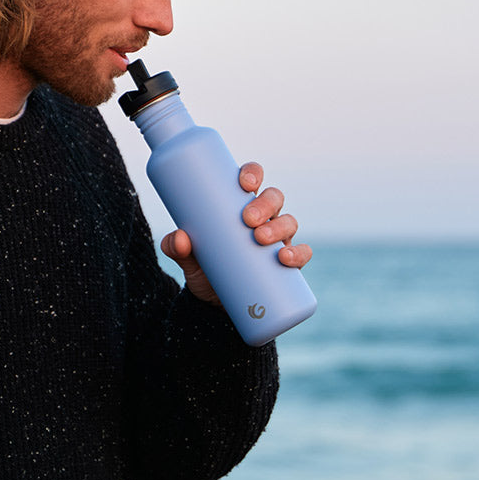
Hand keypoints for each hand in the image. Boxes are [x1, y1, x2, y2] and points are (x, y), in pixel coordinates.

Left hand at [160, 161, 312, 304]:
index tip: (244, 182)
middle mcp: (264, 218)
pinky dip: (299, 254)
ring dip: (280, 226)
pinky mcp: (288, 264)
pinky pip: (302, 253)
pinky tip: (286, 258)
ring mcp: (278, 240)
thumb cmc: (205, 269)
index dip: (253, 173)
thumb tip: (179, 238)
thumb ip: (176, 247)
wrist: (216, 306)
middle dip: (265, 204)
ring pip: (289, 221)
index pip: (251, 179)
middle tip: (248, 219)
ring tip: (261, 239)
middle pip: (274, 198)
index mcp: (240, 206)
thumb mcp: (187, 258)